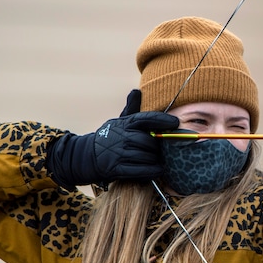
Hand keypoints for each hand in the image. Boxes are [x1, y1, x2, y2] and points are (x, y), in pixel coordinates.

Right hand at [47, 109, 178, 188]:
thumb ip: (131, 109)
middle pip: (150, 142)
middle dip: (159, 148)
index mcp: (125, 123)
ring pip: (147, 157)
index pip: (146, 119)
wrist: (87, 155)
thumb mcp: (119, 121)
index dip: (163, 120)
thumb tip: (136, 91)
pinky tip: (158, 170)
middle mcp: (123, 137)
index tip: (176, 123)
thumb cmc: (109, 137)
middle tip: (163, 150)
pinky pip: (141, 170)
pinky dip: (152, 171)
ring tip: (159, 160)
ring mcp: (119, 153)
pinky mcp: (117, 168)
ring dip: (156, 160)